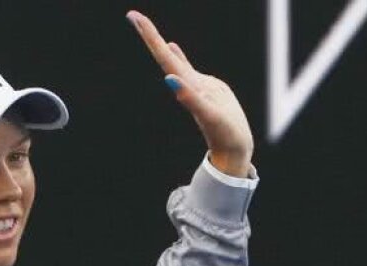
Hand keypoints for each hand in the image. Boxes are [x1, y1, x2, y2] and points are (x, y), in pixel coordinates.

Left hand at [126, 9, 254, 176]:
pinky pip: (187, 67)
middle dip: (150, 35)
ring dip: (158, 44)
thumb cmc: (224, 134)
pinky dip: (177, 55)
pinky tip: (171, 47)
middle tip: (133, 15)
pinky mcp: (204, 88)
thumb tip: (169, 80)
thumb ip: (190, 98)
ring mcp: (194, 85)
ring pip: (172, 59)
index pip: (164, 58)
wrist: (233, 149)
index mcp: (186, 86)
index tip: (135, 19)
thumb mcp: (209, 116)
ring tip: (145, 26)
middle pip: (164, 55)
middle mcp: (186, 83)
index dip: (152, 38)